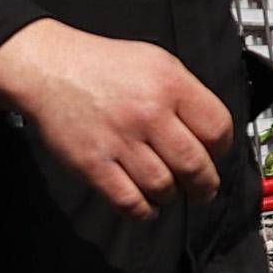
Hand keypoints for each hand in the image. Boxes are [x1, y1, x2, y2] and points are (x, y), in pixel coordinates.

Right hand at [0, 18, 228, 221]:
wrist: (50, 69)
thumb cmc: (104, 66)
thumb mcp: (156, 62)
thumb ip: (186, 95)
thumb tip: (211, 135)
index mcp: (170, 84)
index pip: (217, 129)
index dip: (222, 149)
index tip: (215, 156)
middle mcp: (148, 112)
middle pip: (195, 165)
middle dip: (204, 185)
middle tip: (202, 189)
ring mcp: (119, 140)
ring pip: (163, 188)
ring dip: (171, 196)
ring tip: (168, 192)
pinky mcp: (92, 164)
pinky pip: (129, 201)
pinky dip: (143, 211)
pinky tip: (145, 205)